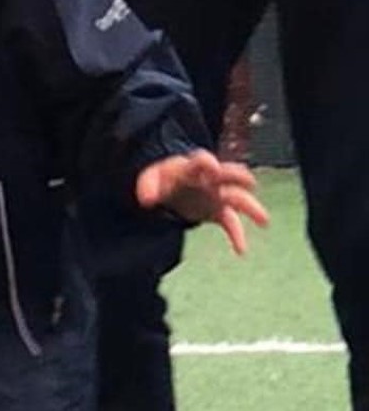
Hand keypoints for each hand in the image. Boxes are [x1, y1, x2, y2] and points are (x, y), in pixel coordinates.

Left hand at [135, 148, 268, 254]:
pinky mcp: (218, 211)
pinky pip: (231, 222)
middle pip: (228, 175)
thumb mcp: (151, 178)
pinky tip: (241, 250)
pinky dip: (237, 235)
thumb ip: (148, 186)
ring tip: (264, 221)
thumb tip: (146, 199)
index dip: (207, 163)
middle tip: (250, 183)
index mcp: (192, 167)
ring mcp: (217, 194)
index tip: (213, 167)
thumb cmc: (165, 178)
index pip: (201, 160)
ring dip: (251, 209)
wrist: (172, 186)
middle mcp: (210, 179)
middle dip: (239, 178)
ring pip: (238, 199)